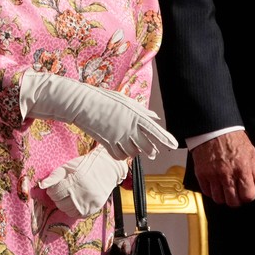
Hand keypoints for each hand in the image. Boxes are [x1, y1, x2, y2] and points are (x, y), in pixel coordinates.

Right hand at [18, 71, 177, 159]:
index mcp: (134, 114)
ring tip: (130, 146)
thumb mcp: (124, 101)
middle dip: (151, 150)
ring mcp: (117, 135)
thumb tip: (154, 117)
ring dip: (133, 152)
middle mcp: (128, 126)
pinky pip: (119, 155)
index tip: (174, 144)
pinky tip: (118, 148)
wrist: (80, 103)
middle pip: (146, 145)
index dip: (165, 138)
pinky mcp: (107, 143)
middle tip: (152, 152)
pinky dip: (121, 155)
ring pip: (133, 152)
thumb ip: (141, 111)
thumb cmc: (101, 99)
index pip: (154, 129)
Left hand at [39, 145, 128, 217]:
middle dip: (58, 198)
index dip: (53, 190)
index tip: (57, 186)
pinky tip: (77, 201)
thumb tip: (41, 185)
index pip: (54, 194)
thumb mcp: (67, 167)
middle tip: (64, 190)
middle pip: (60, 204)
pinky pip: (78, 215)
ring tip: (70, 195)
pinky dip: (75, 209)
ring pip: (67, 211)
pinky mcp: (94, 209)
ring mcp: (88, 203)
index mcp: (73, 182)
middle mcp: (81, 194)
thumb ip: (54, 176)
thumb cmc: (84, 165)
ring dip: (66, 205)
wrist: (107, 168)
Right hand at [192, 131, 254, 206]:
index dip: (248, 197)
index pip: (248, 195)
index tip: (246, 193)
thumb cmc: (232, 138)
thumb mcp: (250, 152)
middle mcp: (227, 174)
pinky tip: (215, 185)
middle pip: (233, 202)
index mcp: (242, 169)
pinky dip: (211, 192)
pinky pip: (206, 192)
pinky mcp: (201, 174)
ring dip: (223, 197)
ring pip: (219, 199)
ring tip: (224, 190)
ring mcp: (213, 175)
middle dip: (236, 200)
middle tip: (236, 194)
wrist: (213, 128)